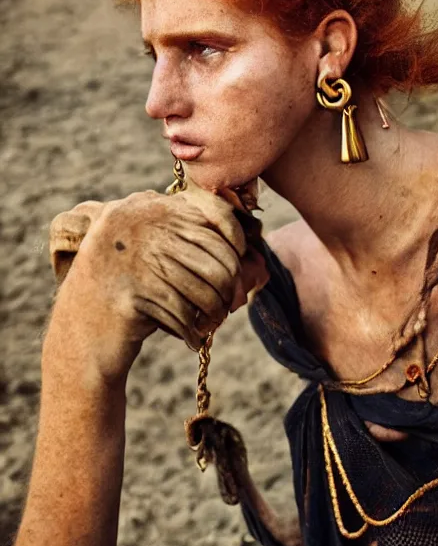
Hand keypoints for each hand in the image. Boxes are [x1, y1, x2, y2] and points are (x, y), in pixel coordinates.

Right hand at [46, 188, 258, 381]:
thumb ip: (187, 240)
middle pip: (215, 254)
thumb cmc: (126, 292)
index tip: (241, 261)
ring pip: (205, 287)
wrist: (79, 331)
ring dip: (216, 313)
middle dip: (230, 286)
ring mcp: (132, 255)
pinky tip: (194, 340)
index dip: (235, 238)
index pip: (211, 211)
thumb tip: (249, 250)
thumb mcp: (152, 253)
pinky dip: (195, 332)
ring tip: (213, 323)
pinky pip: (185, 312)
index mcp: (145, 205)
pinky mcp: (132, 291)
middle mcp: (137, 223)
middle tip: (229, 306)